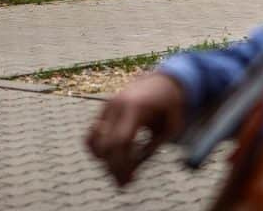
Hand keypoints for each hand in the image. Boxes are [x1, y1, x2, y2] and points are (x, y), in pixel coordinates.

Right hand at [86, 72, 186, 186]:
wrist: (163, 79)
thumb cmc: (171, 104)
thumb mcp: (171, 126)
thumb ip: (153, 147)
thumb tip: (133, 169)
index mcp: (135, 107)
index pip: (120, 141)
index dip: (122, 163)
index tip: (128, 180)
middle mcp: (116, 105)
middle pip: (105, 144)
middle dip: (113, 167)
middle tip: (124, 183)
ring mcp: (107, 107)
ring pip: (93, 141)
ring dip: (103, 161)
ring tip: (120, 172)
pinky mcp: (103, 110)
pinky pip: (92, 135)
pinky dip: (97, 149)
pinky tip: (112, 158)